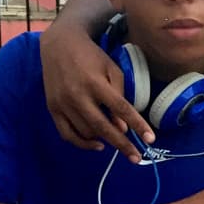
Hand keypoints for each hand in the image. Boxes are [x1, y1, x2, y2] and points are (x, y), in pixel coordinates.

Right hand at [39, 26, 155, 159]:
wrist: (59, 45)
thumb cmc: (92, 57)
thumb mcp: (112, 69)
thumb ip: (119, 96)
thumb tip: (123, 127)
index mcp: (95, 83)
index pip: (121, 109)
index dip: (137, 125)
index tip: (150, 139)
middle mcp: (77, 95)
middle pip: (102, 126)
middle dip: (122, 145)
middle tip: (136, 157)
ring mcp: (62, 103)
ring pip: (86, 132)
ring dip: (104, 140)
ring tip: (117, 140)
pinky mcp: (52, 108)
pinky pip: (67, 134)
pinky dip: (82, 143)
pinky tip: (97, 145)